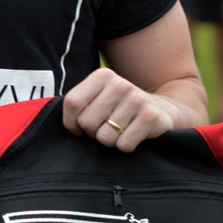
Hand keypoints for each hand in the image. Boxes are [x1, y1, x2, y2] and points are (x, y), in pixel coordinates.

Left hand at [62, 68, 180, 152]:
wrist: (163, 109)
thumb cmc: (121, 107)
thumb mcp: (100, 96)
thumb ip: (80, 103)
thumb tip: (59, 121)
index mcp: (102, 76)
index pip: (72, 102)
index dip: (70, 122)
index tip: (76, 128)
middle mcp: (119, 84)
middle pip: (87, 122)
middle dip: (92, 132)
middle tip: (105, 127)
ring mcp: (136, 100)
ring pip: (104, 137)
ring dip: (110, 140)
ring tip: (120, 129)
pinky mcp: (150, 117)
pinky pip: (123, 145)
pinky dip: (125, 145)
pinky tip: (133, 134)